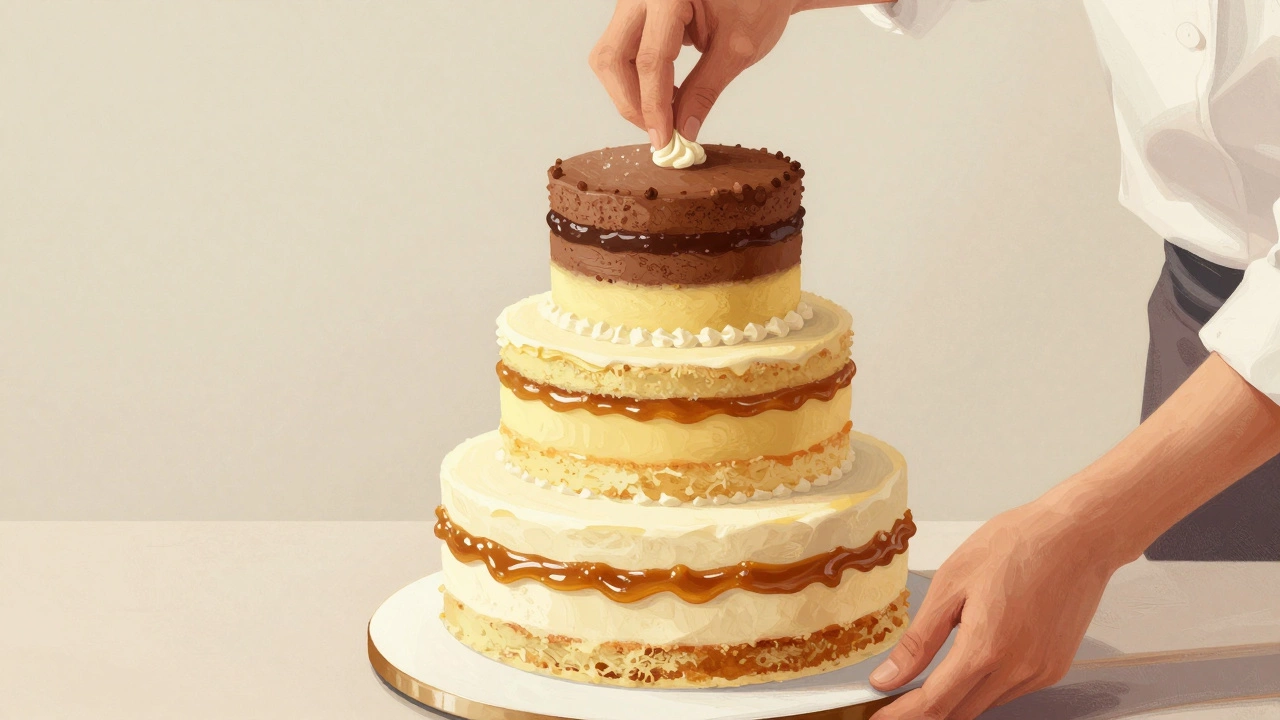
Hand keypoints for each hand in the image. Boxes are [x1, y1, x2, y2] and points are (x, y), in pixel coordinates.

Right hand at [588, 0, 795, 147]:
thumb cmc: (757, 1)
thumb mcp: (737, 49)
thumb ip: (705, 90)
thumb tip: (682, 130)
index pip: (650, 60)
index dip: (654, 107)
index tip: (664, 140)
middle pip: (612, 58)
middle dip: (632, 102)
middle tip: (658, 131)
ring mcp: (634, 2)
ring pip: (611, 57)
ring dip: (632, 93)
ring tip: (665, 114)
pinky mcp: (635, 13)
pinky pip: (621, 51)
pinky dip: (638, 79)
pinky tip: (664, 94)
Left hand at [868, 500, 1125, 719]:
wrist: (1078, 535)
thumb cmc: (1016, 545)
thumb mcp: (951, 584)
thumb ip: (919, 640)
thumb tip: (889, 677)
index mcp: (985, 650)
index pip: (935, 704)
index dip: (903, 716)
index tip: (881, 717)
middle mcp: (1017, 671)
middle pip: (959, 713)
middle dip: (925, 711)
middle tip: (897, 699)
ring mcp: (1040, 673)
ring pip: (984, 704)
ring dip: (955, 699)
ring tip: (930, 679)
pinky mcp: (1054, 668)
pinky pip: (1010, 690)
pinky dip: (984, 686)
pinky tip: (973, 663)